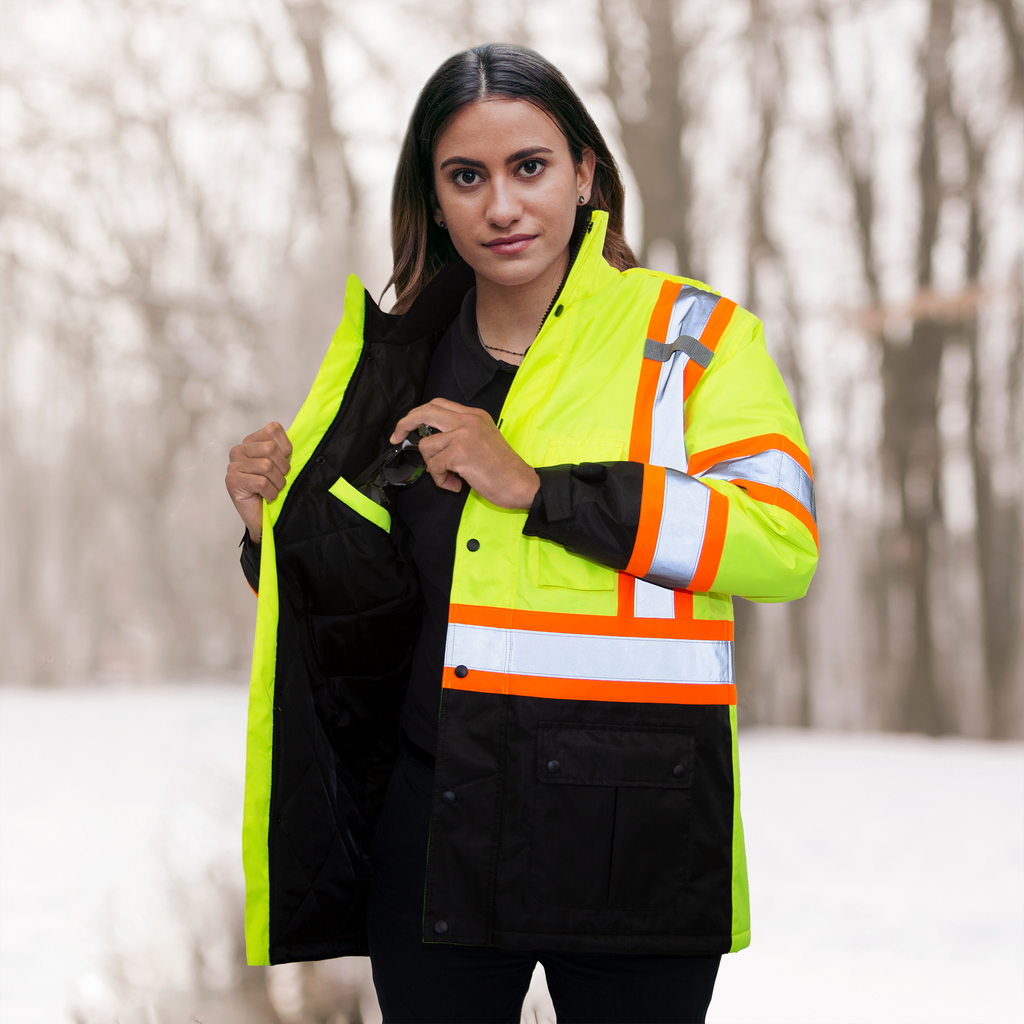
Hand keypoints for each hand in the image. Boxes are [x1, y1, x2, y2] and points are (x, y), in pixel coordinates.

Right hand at [225, 422, 292, 543]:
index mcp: (252, 441)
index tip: (285, 462)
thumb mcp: (282, 464)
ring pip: (267, 466)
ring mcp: (233, 466)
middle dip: (283, 468)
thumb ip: (284, 450)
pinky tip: (266, 497)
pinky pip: (261, 482)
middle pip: (270, 448)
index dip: (286, 448)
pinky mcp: (232, 481)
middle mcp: (239, 450)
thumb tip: (301, 438)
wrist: (263, 516)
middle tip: (279, 480)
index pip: (273, 429)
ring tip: (273, 489)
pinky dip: (271, 493)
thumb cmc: (273, 488)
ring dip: (277, 483)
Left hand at [390, 399, 539, 509]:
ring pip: (427, 446)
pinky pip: (434, 466)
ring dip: (433, 467)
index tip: (405, 428)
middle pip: (425, 411)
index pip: (438, 404)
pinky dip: (441, 480)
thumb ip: (459, 434)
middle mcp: (468, 420)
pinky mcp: (460, 453)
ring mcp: (464, 434)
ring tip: (450, 478)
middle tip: (397, 438)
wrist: (522, 484)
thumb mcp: (484, 439)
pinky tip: (456, 485)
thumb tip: (430, 442)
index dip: (417, 414)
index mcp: (474, 415)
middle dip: (405, 424)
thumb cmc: (503, 469)